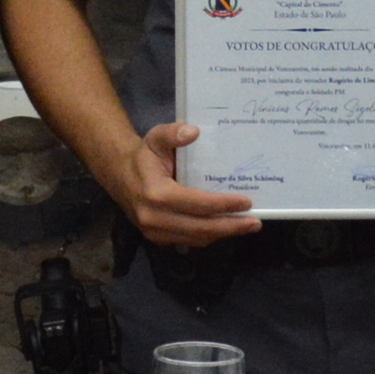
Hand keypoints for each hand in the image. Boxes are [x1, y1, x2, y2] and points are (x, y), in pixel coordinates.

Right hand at [112, 121, 259, 249]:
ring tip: (245, 226)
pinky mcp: (158, 239)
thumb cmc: (143, 156)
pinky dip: (209, 235)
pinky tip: (225, 228)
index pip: (196, 204)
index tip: (246, 202)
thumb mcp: (155, 138)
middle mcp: (154, 218)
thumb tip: (194, 132)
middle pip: (199, 228)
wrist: (119, 176)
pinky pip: (189, 241)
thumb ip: (172, 133)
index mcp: (155, 194)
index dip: (222, 205)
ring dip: (222, 234)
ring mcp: (154, 232)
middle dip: (229, 226)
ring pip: (196, 238)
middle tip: (254, 223)